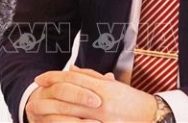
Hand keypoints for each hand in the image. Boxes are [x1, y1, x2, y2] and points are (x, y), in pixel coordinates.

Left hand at [27, 65, 156, 122]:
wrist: (152, 119)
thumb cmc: (133, 102)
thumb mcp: (113, 86)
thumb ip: (92, 77)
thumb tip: (72, 71)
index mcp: (104, 88)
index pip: (73, 79)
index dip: (54, 77)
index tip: (40, 78)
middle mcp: (101, 103)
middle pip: (68, 95)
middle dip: (49, 93)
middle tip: (35, 92)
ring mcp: (102, 120)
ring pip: (70, 115)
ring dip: (52, 112)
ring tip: (39, 110)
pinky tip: (55, 122)